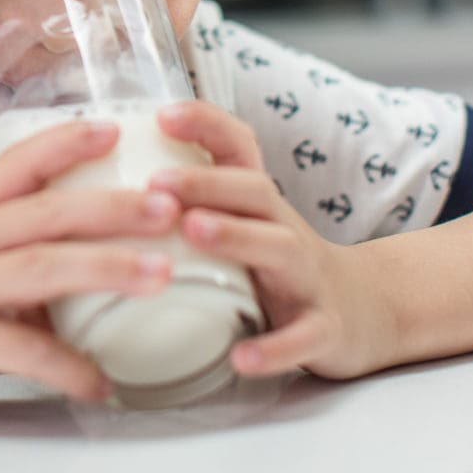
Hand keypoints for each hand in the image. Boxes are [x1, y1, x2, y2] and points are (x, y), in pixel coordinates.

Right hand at [0, 120, 183, 424]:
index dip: (66, 141)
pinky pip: (21, 352)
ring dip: (107, 268)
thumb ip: (4, 261)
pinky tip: (102, 383)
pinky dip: (68, 368)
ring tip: (162, 275)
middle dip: (113, 205)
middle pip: (45, 212)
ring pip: (41, 267)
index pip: (16, 164)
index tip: (116, 126)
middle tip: (173, 205)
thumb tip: (75, 273)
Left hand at [150, 101, 393, 380]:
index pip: (239, 148)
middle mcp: (286, 229)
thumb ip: (193, 203)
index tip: (161, 115)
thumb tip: (106, 185)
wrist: (365, 311)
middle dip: (205, 181)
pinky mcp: (324, 328)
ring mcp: (308, 278)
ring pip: (280, 248)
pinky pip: (303, 337)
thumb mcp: (245, 224)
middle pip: (254, 192)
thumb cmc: (280, 267)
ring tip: (192, 231)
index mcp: (260, 204)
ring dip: (236, 237)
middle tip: (155, 181)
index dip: (205, 125)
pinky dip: (275, 347)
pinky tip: (241, 358)